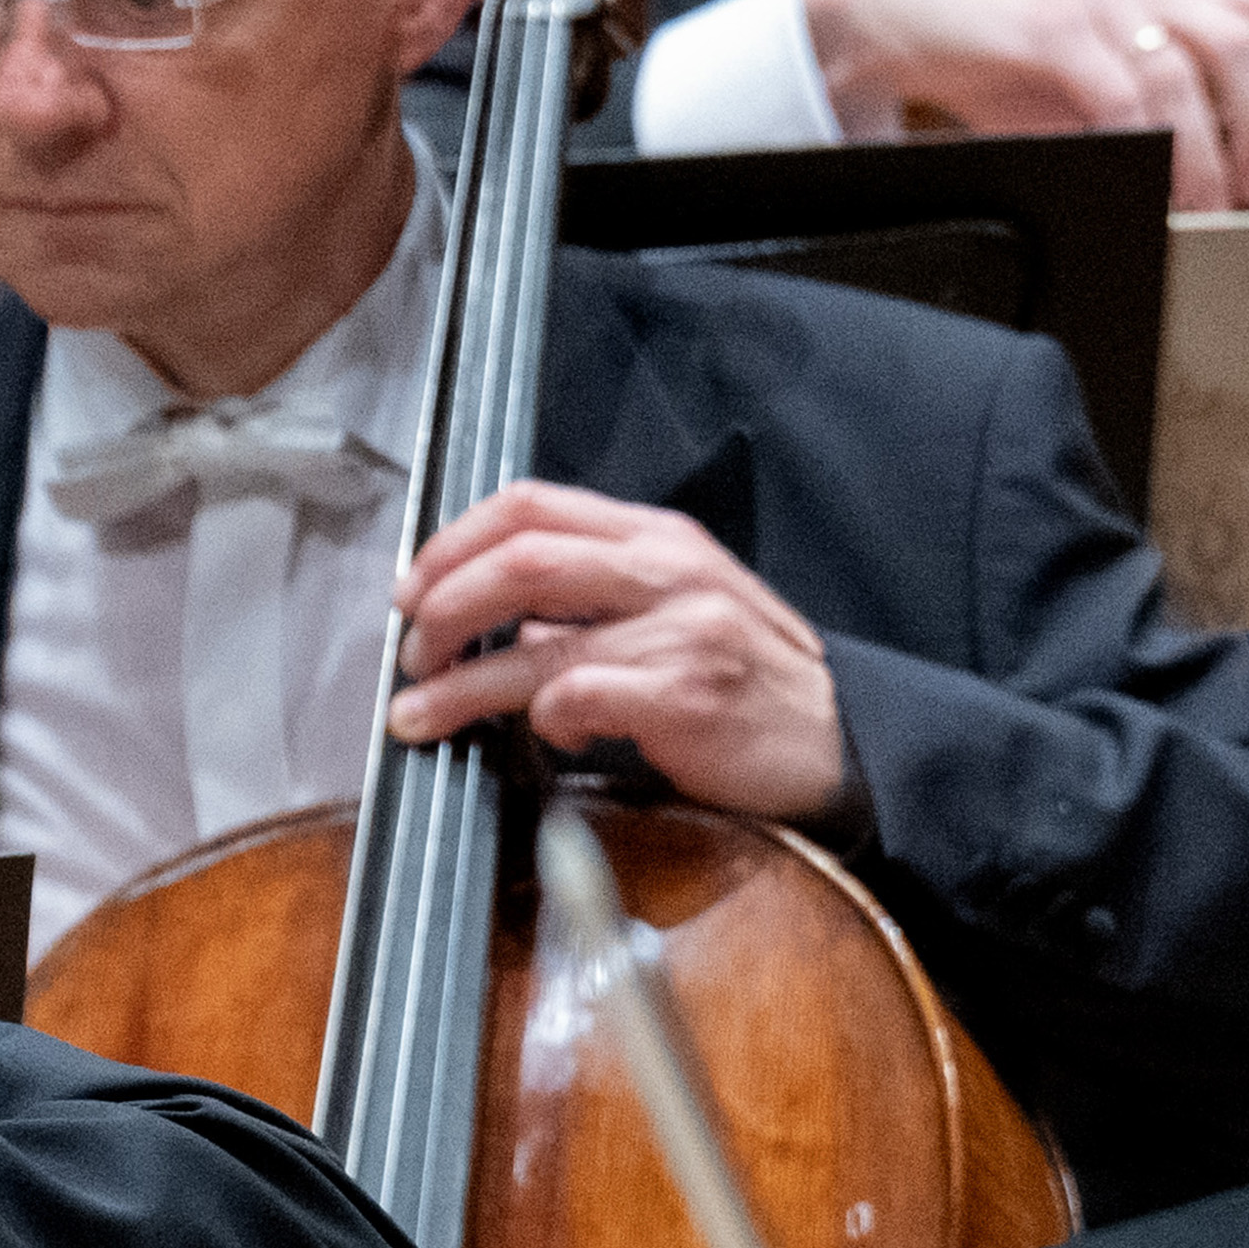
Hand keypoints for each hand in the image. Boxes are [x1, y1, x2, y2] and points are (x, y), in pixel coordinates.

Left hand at [387, 478, 847, 817]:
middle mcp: (669, 571)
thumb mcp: (673, 606)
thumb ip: (589, 596)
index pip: (529, 506)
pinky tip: (548, 739)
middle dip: (441, 608)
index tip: (409, 590)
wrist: (839, 741)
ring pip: (534, 640)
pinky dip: (542, 723)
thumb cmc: (742, 678)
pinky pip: (578, 698)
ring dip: (458, 684)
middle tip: (411, 653)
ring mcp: (682, 631)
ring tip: (420, 714)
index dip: (451, 543)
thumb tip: (488, 618)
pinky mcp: (686, 696)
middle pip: (519, 560)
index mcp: (655, 538)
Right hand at [797, 0, 1248, 215]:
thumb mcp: (1082, 76)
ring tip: (1202, 203)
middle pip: (1247, 38)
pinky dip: (1142, 142)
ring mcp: (1095, 0)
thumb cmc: (985, 58)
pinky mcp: (1048, 29)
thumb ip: (1144, 105)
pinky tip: (1140, 178)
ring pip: (1189, 69)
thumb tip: (1202, 173)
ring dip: (1206, 150)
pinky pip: (1120, 88)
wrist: (885, 23)